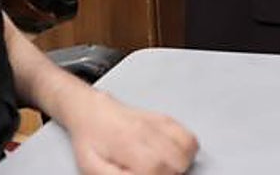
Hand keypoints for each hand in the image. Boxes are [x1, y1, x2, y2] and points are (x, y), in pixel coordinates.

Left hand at [67, 90, 197, 174]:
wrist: (91, 111)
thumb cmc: (91, 141)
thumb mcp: (93, 167)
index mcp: (129, 144)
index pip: (157, 169)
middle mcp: (148, 131)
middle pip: (177, 161)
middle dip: (169, 174)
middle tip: (153, 174)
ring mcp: (159, 123)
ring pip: (188, 148)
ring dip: (180, 164)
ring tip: (164, 169)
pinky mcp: (165, 120)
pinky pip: (188, 137)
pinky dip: (187, 150)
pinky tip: (172, 157)